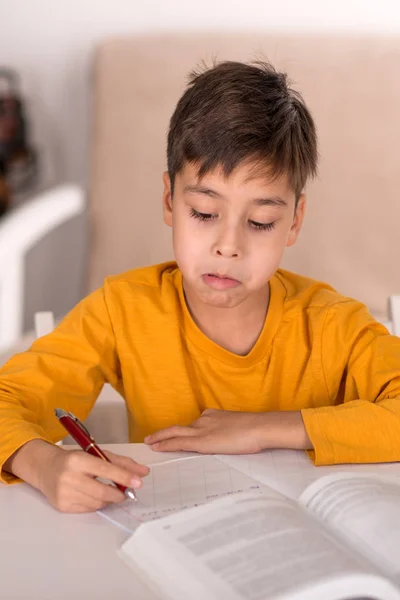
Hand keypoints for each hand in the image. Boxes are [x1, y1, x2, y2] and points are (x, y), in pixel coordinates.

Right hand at [6, 440, 149, 512]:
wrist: (46, 468)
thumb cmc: (74, 460)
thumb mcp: (96, 454)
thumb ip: (121, 463)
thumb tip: (143, 472)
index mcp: (77, 460)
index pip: (105, 469)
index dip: (123, 477)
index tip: (138, 482)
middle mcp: (68, 477)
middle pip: (101, 491)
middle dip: (118, 494)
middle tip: (127, 493)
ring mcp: (63, 493)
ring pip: (96, 503)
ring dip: (108, 499)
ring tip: (108, 491)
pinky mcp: (62, 506)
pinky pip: (88, 509)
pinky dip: (97, 504)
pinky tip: (93, 495)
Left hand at [144, 409, 270, 453]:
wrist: (259, 428)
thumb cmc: (256, 430)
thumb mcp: (240, 428)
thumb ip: (230, 432)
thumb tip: (232, 439)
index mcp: (214, 416)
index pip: (194, 424)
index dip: (183, 431)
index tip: (176, 434)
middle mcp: (205, 420)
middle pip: (180, 426)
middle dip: (165, 432)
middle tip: (152, 437)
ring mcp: (202, 429)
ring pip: (175, 432)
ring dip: (160, 437)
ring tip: (149, 442)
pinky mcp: (201, 441)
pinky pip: (178, 442)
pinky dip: (166, 444)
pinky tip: (157, 448)